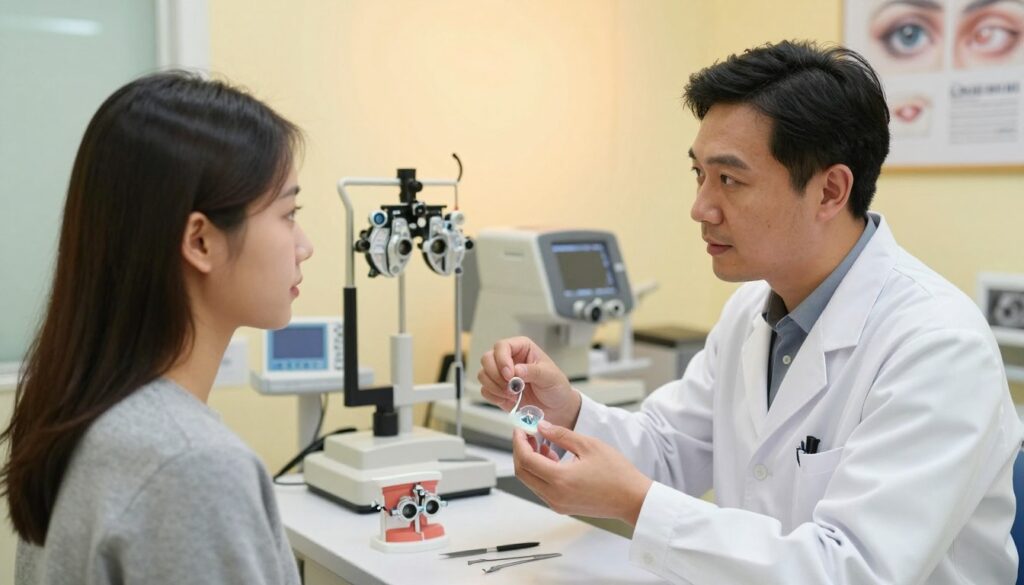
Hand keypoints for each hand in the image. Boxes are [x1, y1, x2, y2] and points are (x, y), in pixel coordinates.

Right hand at [477, 336, 580, 428]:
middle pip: (487, 359)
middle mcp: (508, 359)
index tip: (510, 375)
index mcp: (521, 348)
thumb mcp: (550, 376)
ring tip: (512, 394)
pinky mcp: (497, 390)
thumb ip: (533, 371)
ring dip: (495, 387)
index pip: (502, 346)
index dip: (502, 359)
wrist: (556, 408)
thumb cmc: (555, 387)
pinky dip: (494, 396)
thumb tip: (516, 370)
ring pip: (483, 375)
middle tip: (510, 387)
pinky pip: (485, 390)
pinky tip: (509, 399)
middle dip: (496, 375)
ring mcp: (501, 375)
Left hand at [512, 421, 652, 525]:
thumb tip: (541, 426)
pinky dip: (540, 472)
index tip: (520, 429)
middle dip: (520, 451)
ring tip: (542, 443)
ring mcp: (557, 504)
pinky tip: (552, 458)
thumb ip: (561, 435)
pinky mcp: (562, 506)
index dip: (519, 441)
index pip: (526, 459)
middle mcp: (554, 495)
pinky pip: (541, 488)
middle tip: (526, 434)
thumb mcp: (589, 445)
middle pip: (522, 472)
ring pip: (530, 481)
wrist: (632, 499)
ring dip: (530, 461)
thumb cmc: (617, 474)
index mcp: (560, 479)